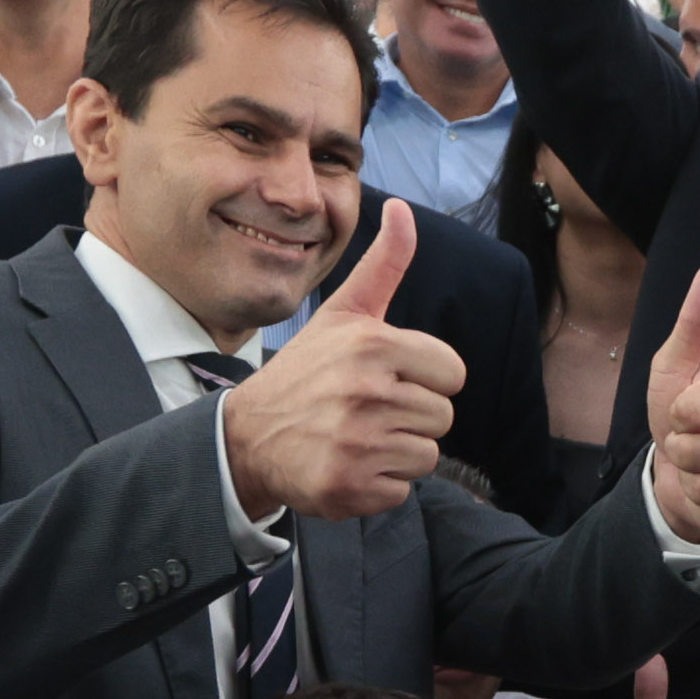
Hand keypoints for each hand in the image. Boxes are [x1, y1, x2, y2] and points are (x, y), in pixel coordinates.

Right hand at [223, 202, 465, 521]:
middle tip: (365, 410)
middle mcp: (367, 391)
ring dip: (397, 451)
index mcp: (374, 344)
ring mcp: (358, 441)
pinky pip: (401, 490)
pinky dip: (378, 485)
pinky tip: (347, 464)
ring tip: (356, 436)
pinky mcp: (348, 486)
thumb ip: (384, 264)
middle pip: (442, 416)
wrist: (247, 435)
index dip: (426, 378)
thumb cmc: (306, 371)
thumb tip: (400, 208)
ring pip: (426, 455)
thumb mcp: (343, 313)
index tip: (389, 377)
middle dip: (411, 416)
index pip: (453, 373)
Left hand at [647, 264, 699, 542]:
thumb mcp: (676, 368)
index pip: (693, 410)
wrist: (682, 474)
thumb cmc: (680, 417)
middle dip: (679, 452)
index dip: (675, 416)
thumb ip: (695, 322)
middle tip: (691, 445)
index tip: (684, 414)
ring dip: (689, 482)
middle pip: (695, 451)